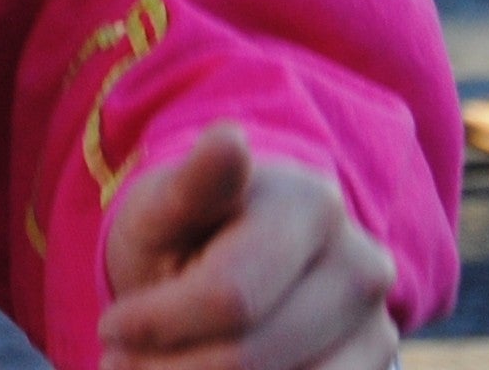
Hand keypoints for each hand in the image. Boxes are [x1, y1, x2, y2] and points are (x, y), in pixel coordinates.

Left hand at [101, 125, 395, 368]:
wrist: (237, 256)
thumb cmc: (190, 228)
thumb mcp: (170, 203)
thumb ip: (194, 185)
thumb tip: (230, 141)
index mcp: (313, 207)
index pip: (229, 297)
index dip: (157, 324)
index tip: (110, 327)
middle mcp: (361, 267)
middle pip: (250, 356)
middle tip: (119, 363)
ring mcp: (377, 325)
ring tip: (153, 369)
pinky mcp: (375, 366)